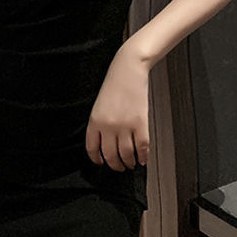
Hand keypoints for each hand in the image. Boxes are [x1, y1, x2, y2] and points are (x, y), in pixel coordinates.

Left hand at [85, 43, 152, 170]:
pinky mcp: (140, 123)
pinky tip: (143, 158)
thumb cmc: (114, 84)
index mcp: (94, 121)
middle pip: (110, 156)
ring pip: (126, 155)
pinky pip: (142, 147)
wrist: (128, 69)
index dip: (97, 159)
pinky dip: (143, 157)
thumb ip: (100, 124)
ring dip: (129, 163)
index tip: (101, 162)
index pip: (92, 149)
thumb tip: (105, 143)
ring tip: (131, 164)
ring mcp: (124, 126)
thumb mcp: (99, 104)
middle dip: (116, 165)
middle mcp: (108, 126)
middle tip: (120, 167)